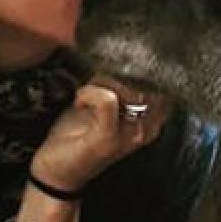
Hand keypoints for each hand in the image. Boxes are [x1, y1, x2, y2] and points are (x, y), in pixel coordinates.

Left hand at [30, 74, 169, 193]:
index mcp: (153, 118)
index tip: (117, 63)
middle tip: (96, 79)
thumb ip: (119, 80)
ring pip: (129, 87)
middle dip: (119, 71)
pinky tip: (79, 102)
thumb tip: (122, 51)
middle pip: (148, 80)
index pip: (163, 79)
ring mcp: (131, 135)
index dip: (140, 64)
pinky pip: (107, 99)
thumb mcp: (105, 100)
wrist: (57, 170)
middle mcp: (149, 128)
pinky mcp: (108, 139)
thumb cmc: (79, 133)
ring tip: (86, 95)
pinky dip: (89, 93)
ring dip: (101, 82)